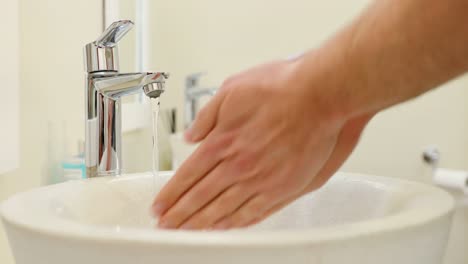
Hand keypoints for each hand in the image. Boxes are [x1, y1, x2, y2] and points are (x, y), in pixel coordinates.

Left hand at [152, 59, 371, 229]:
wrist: (319, 95)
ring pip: (223, 209)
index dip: (171, 194)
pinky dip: (235, 223)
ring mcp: (260, 180)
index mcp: (223, 142)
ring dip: (201, 223)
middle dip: (179, 214)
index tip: (160, 206)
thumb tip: (191, 135)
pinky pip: (254, 212)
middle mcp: (238, 165)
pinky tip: (224, 227)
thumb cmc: (280, 88)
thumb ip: (207, 116)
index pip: (188, 176)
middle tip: (166, 226)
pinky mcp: (283, 188)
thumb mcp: (232, 89)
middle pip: (200, 197)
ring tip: (187, 231)